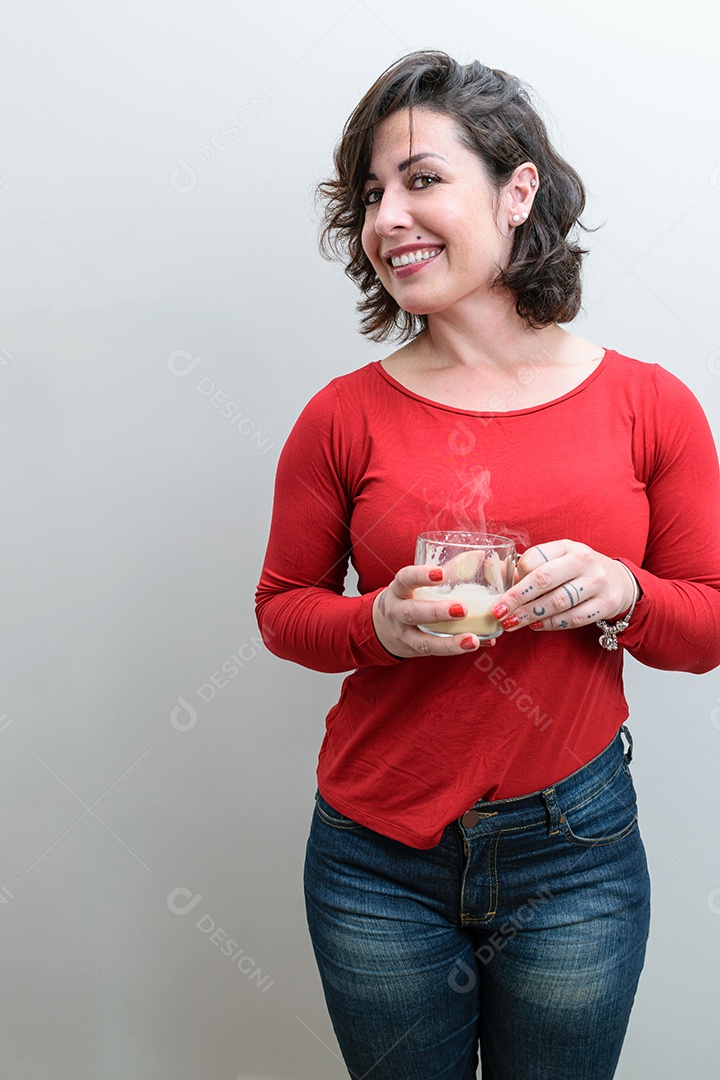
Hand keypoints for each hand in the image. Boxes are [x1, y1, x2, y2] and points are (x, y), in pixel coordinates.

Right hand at [372, 564, 496, 657]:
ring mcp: (404, 635)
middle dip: (437, 612)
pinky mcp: (415, 651)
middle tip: (463, 608)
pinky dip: (456, 649)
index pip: (404, 579)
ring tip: (473, 639)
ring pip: (424, 642)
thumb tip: (479, 555)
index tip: (440, 573)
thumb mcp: (418, 583)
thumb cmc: (409, 597)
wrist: (381, 627)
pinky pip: (435, 652)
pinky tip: (475, 644)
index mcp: (398, 590)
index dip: (420, 576)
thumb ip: (447, 570)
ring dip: (450, 643)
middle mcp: (397, 613)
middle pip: (413, 613)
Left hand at [490, 540, 636, 633]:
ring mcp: (597, 581)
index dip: (516, 576)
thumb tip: (495, 572)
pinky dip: (551, 623)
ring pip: (557, 602)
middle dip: (516, 598)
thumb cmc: (577, 571)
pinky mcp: (606, 603)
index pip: (534, 558)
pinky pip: (573, 618)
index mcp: (566, 546)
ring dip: (530, 614)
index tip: (503, 591)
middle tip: (498, 612)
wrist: (618, 581)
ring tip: (512, 623)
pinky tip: (535, 625)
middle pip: (543, 580)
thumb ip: (529, 566)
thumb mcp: (556, 560)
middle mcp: (583, 560)